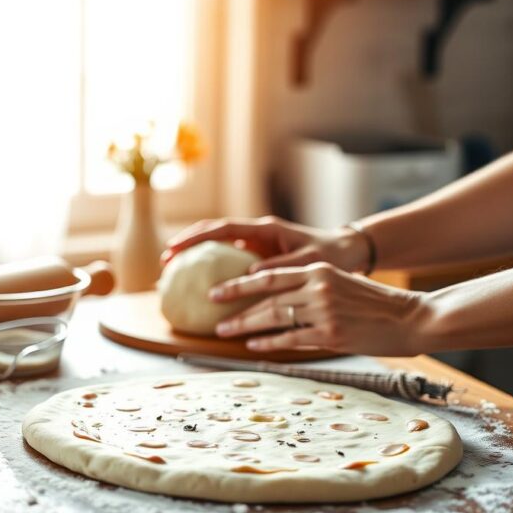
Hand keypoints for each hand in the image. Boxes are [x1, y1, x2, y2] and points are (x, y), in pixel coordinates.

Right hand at [162, 216, 369, 273]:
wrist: (347, 251)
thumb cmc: (331, 256)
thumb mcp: (307, 262)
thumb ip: (280, 267)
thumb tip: (251, 276)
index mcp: (266, 229)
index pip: (223, 228)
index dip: (197, 237)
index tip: (175, 248)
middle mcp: (257, 233)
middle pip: (213, 232)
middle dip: (187, 243)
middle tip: (165, 259)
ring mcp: (257, 243)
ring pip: (218, 244)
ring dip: (197, 254)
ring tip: (175, 270)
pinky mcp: (259, 255)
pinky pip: (230, 258)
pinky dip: (213, 267)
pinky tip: (202, 284)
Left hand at [210, 262, 426, 355]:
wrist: (413, 317)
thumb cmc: (375, 304)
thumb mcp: (340, 284)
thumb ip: (311, 287)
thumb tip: (277, 299)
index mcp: (319, 270)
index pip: (269, 275)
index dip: (239, 284)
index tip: (216, 291)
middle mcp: (318, 287)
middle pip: (266, 298)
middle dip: (236, 308)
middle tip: (214, 317)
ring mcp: (324, 311)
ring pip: (274, 318)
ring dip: (246, 326)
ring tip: (225, 332)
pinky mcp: (332, 335)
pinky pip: (291, 339)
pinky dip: (269, 343)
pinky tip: (253, 346)